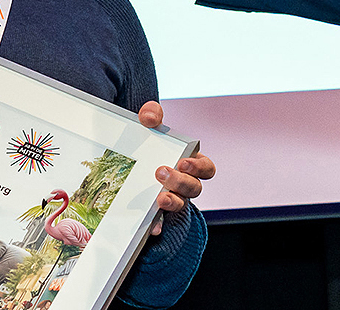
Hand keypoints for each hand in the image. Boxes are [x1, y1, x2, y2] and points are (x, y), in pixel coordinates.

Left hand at [137, 101, 215, 235]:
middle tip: (160, 171)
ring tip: (159, 198)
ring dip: (172, 202)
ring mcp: (172, 199)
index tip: (183, 161)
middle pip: (194, 188)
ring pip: (181, 205)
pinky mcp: (157, 212)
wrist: (132, 164)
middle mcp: (185, 183)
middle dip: (180, 181)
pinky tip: (152, 226)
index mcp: (191, 164)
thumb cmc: (150, 143)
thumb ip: (152, 114)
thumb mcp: (151, 126)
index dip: (199, 167)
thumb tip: (150, 117)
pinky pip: (161, 222)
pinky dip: (158, 224)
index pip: (207, 169)